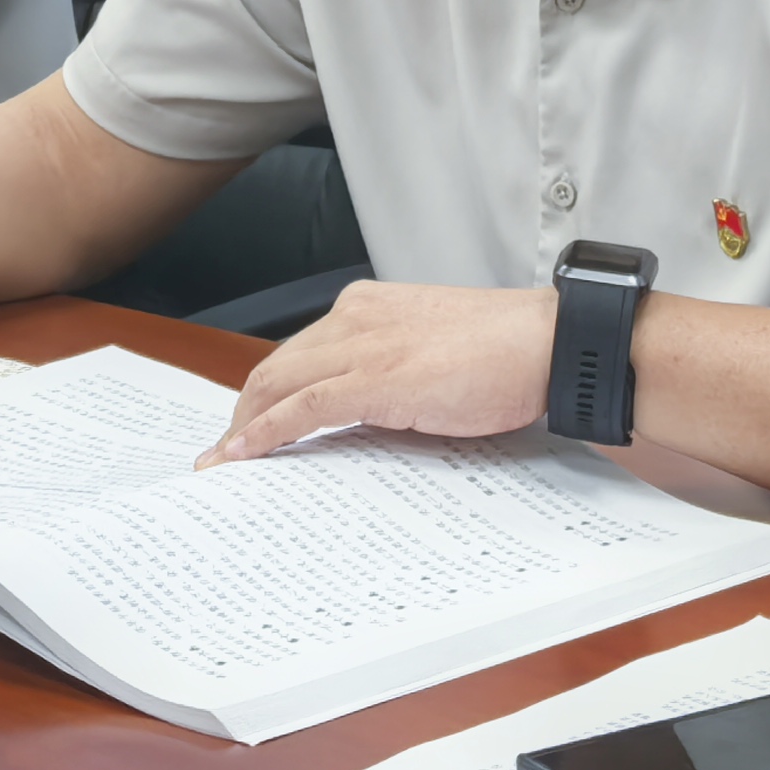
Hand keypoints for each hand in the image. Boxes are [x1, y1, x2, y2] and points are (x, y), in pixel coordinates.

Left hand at [203, 280, 557, 464]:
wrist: (545, 344)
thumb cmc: (504, 352)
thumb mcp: (429, 352)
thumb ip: (387, 372)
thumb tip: (358, 416)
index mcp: (367, 307)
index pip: (298, 350)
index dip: (266, 388)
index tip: (248, 419)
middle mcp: (354, 317)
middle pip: (275, 365)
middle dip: (243, 410)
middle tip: (228, 451)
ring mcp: (361, 346)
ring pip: (277, 383)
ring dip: (243, 425)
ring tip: (224, 462)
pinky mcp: (374, 379)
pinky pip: (301, 408)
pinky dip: (265, 432)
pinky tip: (244, 455)